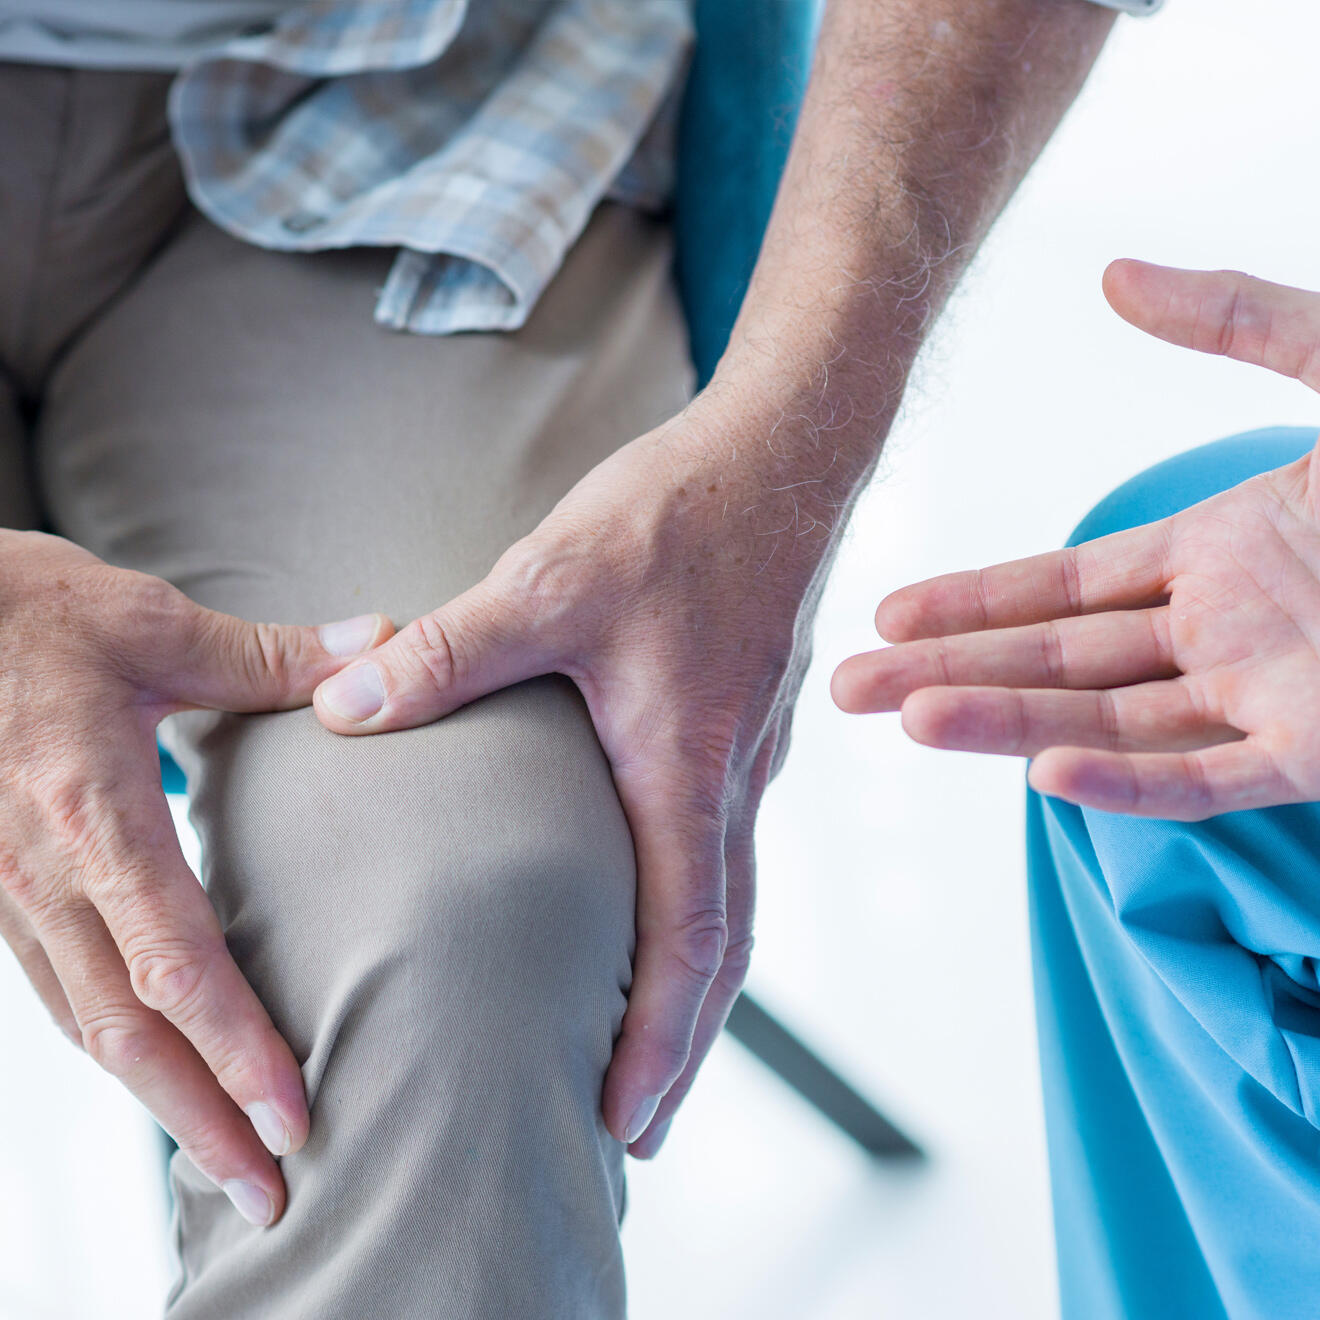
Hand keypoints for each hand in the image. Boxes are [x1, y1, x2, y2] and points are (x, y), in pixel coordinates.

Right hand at [0, 531, 390, 1223]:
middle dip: (200, 1121)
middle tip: (271, 1191)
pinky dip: (114, 1049)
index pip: (172, 961)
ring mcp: (8, 894)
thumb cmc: (28, 612)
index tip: (292, 1113)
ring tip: (222, 1161)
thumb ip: (274, 656)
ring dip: (155, 1103)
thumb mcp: (156, 625)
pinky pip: (57, 992)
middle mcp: (42, 876)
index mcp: (93, 814)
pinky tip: (159, 1074)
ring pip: (83, 1028)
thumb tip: (383, 643)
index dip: (235, 1047)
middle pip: (125, 1031)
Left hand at [312, 395, 829, 1156]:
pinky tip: (657, 902)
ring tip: (652, 1043)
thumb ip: (447, 652)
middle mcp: (732, 777)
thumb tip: (347, 707)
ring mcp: (749, 752)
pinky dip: (700, 911)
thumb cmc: (679, 514)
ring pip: (732, 901)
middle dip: (685, 1046)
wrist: (782, 452)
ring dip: (697, 985)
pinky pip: (728, 845)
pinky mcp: (746, 719)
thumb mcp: (549, 578)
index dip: (659, 1041)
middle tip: (637, 1125)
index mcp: (686, 767)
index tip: (623, 1122)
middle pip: (725, 947)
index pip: (686, 941)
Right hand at [833, 261, 1319, 820]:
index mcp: (1221, 557)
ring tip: (905, 721)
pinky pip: (1211, 773)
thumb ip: (1238, 319)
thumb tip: (1107, 279)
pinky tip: (1049, 773)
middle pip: (1057, 661)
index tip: (885, 615)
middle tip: (840, 691)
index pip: (1063, 588)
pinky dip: (1132, 780)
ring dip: (1008, 722)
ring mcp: (1271, 694)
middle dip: (945, 673)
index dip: (972, 600)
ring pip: (1109, 718)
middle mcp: (1225, 633)